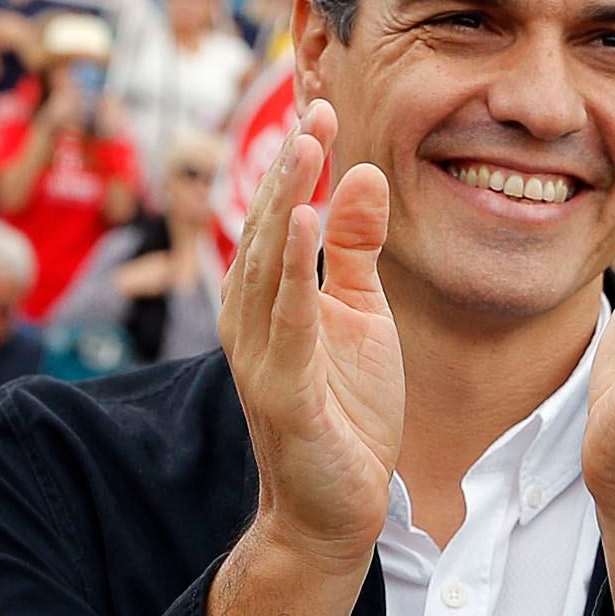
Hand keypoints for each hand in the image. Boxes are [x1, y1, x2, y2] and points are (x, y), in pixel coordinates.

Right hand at [216, 99, 402, 565]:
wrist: (335, 512)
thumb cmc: (345, 414)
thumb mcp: (361, 315)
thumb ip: (356, 247)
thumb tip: (364, 173)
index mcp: (268, 298)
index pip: (279, 212)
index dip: (298, 159)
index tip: (321, 102)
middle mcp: (250, 318)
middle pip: (266, 226)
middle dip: (289, 164)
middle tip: (313, 103)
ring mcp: (260, 355)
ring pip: (268, 262)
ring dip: (284, 198)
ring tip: (305, 144)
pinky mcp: (282, 390)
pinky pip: (285, 318)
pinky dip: (289, 266)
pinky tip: (300, 219)